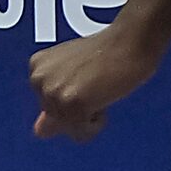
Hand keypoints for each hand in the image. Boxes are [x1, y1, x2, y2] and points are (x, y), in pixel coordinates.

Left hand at [31, 23, 167, 142]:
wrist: (133, 38)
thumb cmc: (109, 50)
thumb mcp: (72, 68)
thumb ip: (53, 99)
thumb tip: (39, 131)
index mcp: (37, 68)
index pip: (48, 105)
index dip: (73, 97)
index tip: (86, 77)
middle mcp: (38, 80)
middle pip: (57, 119)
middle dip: (78, 107)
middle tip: (96, 81)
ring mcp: (54, 92)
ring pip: (69, 127)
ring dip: (89, 115)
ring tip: (101, 87)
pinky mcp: (72, 104)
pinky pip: (82, 132)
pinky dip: (96, 124)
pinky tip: (105, 96)